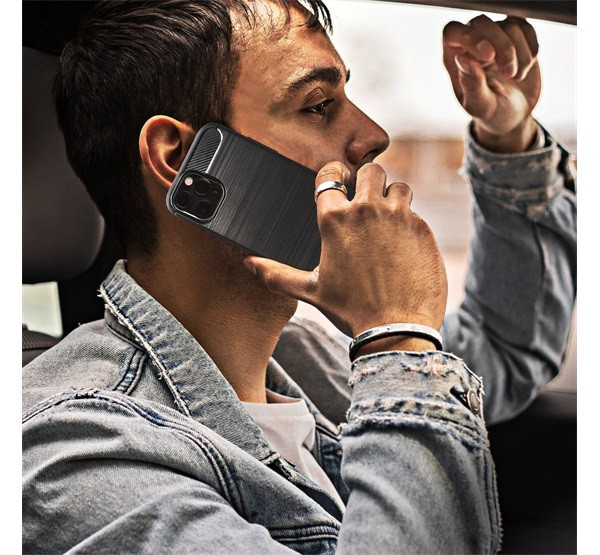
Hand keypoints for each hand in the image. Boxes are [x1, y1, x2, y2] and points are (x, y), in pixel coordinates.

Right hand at [242, 162, 447, 340]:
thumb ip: (276, 274)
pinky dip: (409, 223)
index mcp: (334, 220)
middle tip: (366, 200)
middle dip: (367, 181)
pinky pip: (415, 212)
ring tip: (388, 220)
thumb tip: (250, 263)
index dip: (333, 174)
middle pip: (370, 170)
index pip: (329, 175)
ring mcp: (398, 216)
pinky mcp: (422, 228)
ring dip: (392, 198)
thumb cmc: (351, 310)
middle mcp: (366, 210)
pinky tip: (403, 245)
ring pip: (398, 186)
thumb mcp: (310, 291)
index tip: (338, 179)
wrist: (396, 329)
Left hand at [443, 15, 540, 151]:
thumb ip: (471, 85)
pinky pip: (526, 27)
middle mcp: (472, 44)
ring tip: (516, 77)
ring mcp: (495, 38)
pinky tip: (526, 67)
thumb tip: (462, 59)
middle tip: (508, 73)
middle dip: (502, 46)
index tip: (488, 55)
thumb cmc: (491, 113)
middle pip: (482, 22)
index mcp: (455, 59)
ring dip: (519, 54)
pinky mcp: (517, 37)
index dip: (470, 37)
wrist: (515, 116)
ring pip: (509, 25)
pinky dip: (531, 48)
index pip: (452, 32)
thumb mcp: (480, 106)